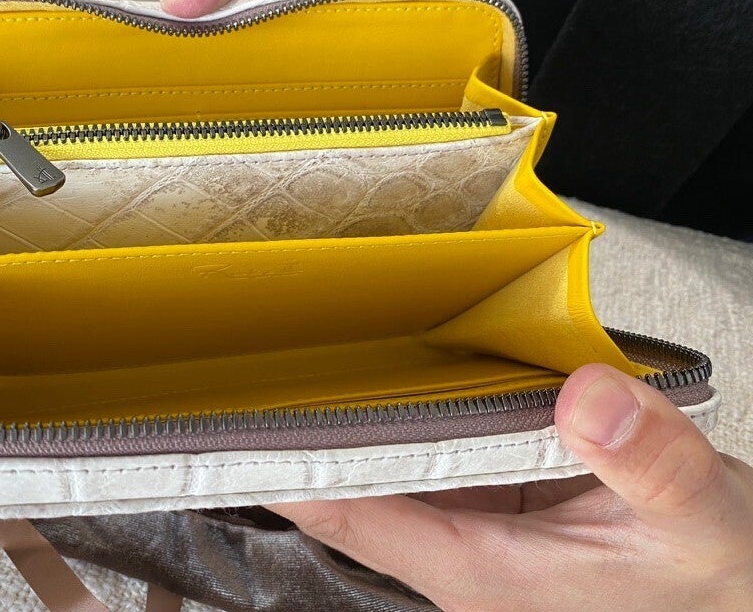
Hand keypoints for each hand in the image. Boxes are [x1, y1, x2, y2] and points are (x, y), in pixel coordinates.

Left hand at [268, 363, 752, 610]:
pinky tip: (387, 370)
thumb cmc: (712, 572)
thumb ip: (648, 462)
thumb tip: (587, 398)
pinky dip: (403, 417)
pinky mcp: (491, 505)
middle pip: (351, 492)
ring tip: (295, 354)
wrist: (732, 581)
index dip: (289, 473)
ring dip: (344, 422)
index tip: (234, 427)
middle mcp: (459, 555)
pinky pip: (427, 456)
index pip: (354, 517)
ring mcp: (471, 529)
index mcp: (482, 572)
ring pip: (385, 471)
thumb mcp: (699, 519)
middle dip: (301, 434)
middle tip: (248, 363)